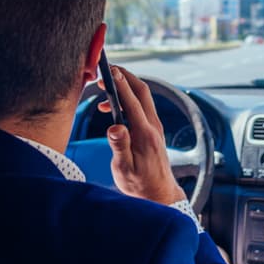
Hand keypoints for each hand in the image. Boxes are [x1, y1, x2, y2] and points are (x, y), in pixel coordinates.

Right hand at [97, 65, 184, 205]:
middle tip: (108, 69)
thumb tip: (114, 126)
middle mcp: (153, 126)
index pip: (133, 101)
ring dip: (126, 87)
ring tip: (104, 90)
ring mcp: (155, 127)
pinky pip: (142, 107)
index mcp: (145, 134)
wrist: (159, 195)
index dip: (120, 83)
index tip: (109, 70)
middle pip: (142, 91)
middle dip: (126, 76)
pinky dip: (129, 100)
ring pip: (143, 98)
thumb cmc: (139, 185)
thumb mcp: (124, 168)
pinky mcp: (153, 131)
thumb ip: (119, 146)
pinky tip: (113, 108)